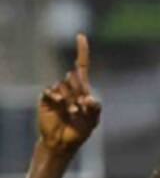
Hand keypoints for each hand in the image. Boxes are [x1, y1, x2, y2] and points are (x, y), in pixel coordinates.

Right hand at [38, 35, 100, 155]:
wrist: (62, 142)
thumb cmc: (79, 131)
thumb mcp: (92, 122)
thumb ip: (94, 109)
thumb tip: (89, 98)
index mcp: (82, 90)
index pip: (82, 67)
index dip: (82, 52)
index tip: (81, 36)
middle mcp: (69, 87)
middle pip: (74, 78)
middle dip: (79, 92)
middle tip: (81, 109)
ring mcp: (57, 92)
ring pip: (64, 86)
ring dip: (70, 101)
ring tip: (72, 114)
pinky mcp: (47, 97)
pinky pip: (52, 92)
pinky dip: (58, 99)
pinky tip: (61, 108)